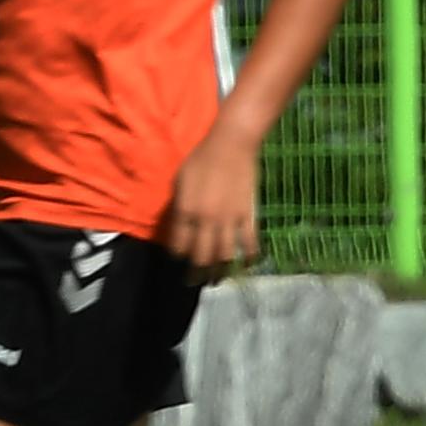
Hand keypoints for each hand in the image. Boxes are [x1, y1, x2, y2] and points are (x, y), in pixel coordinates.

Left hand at [158, 131, 263, 281]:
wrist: (232, 144)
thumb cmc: (202, 158)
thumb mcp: (180, 180)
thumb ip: (178, 205)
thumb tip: (176, 225)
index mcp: (186, 210)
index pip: (178, 244)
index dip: (176, 255)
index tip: (177, 259)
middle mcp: (206, 220)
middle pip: (200, 257)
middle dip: (195, 273)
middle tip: (193, 281)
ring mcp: (229, 220)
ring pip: (224, 256)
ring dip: (219, 272)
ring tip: (215, 280)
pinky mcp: (249, 216)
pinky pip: (250, 244)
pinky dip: (248, 259)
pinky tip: (244, 266)